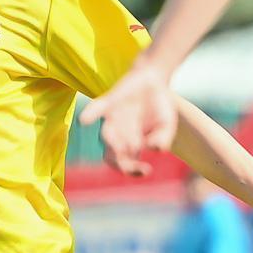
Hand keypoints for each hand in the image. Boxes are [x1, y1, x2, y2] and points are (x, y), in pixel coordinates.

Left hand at [78, 61, 175, 175]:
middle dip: (121, 160)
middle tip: (135, 155)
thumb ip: (163, 139)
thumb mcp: (167, 125)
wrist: (153, 80)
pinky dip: (90, 114)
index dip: (134, 171)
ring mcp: (111, 120)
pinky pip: (96, 110)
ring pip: (106, 135)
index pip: (126, 165)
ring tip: (124, 146)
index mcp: (131, 146)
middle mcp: (118, 136)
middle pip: (111, 156)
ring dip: (112, 142)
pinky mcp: (107, 103)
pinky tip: (85, 121)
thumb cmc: (159, 108)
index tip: (146, 170)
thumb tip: (154, 149)